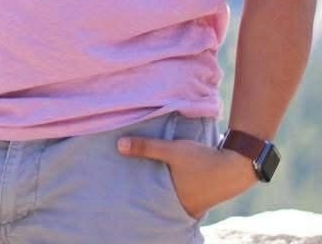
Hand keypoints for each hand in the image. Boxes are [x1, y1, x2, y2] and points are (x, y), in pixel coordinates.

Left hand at [117, 135, 258, 218]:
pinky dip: (176, 192)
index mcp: (177, 203)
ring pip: (174, 202)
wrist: (236, 165)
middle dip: (150, 199)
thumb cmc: (202, 159)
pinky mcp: (204, 198)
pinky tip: (170, 183)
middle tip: (133, 191)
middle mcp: (187, 209)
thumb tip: (119, 146)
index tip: (126, 197)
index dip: (140, 202)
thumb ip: (146, 148)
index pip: (152, 207)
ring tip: (148, 185)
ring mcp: (197, 205)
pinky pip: (185, 198)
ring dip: (164, 194)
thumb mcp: (172, 150)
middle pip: (162, 206)